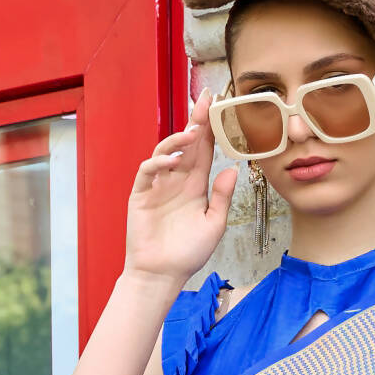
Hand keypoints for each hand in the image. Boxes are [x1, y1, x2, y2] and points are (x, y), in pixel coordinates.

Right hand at [122, 91, 236, 289]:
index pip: (205, 150)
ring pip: (165, 152)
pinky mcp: (141, 194)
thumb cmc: (187, 253)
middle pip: (186, 144)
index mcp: (195, 185)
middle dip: (195, 121)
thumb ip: (222, 197)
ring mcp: (157, 185)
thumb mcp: (213, 224)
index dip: (211, 128)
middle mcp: (176, 180)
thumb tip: (233, 170)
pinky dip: (159, 162)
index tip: (219, 107)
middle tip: (205, 100)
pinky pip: (148, 171)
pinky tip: (173, 162)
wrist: (162, 274)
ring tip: (192, 134)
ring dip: (178, 140)